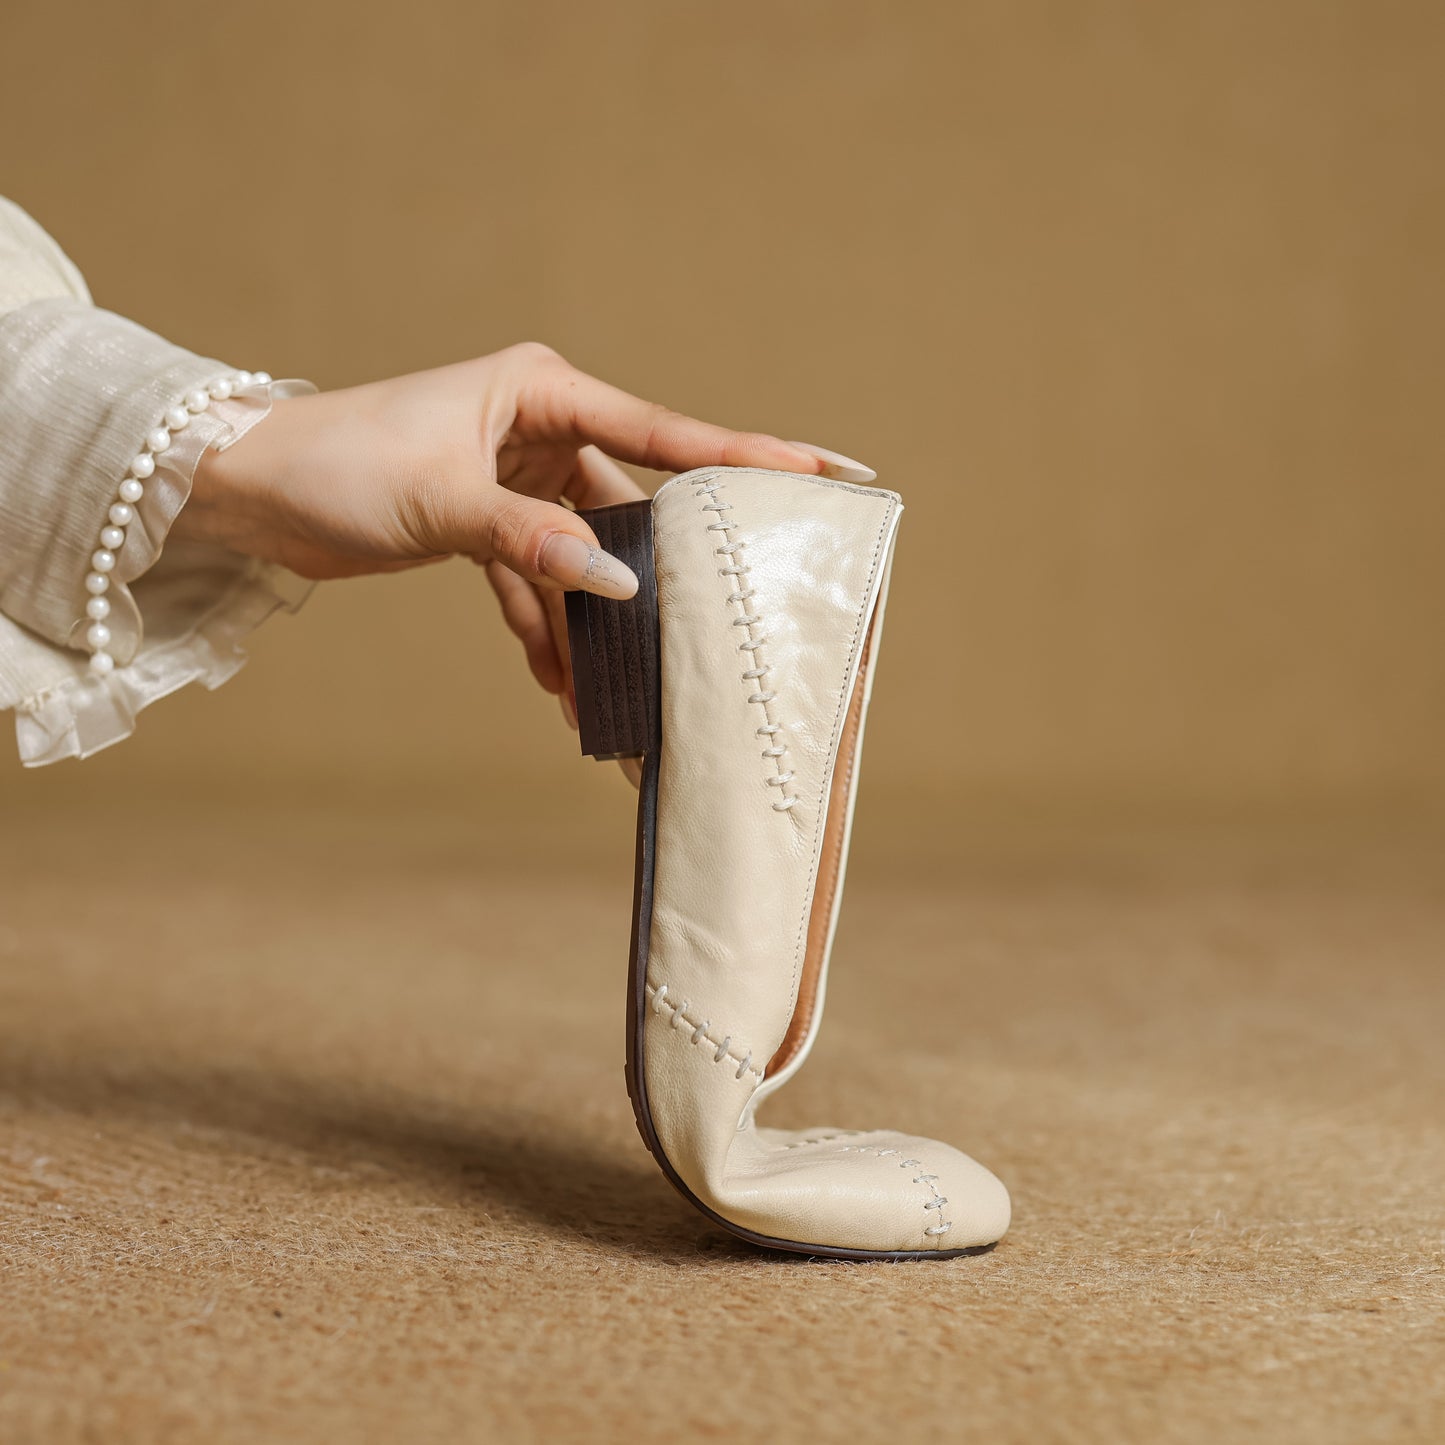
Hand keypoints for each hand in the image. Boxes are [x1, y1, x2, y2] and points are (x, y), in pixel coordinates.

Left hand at [178, 343, 868, 718]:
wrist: (245, 490)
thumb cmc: (336, 466)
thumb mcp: (442, 502)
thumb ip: (533, 541)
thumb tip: (620, 580)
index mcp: (540, 391)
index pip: (663, 431)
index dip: (746, 457)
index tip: (825, 470)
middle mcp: (537, 428)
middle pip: (632, 504)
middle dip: (664, 568)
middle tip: (727, 610)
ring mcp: (514, 479)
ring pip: (583, 557)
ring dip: (594, 621)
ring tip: (622, 686)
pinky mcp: (486, 523)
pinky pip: (535, 582)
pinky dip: (544, 630)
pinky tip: (557, 686)